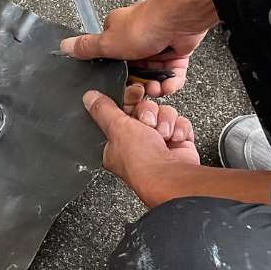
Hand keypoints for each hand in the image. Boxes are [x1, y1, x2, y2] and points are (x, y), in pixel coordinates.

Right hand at [58, 0, 216, 96]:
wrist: (178, 19)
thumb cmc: (143, 26)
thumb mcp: (108, 41)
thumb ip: (87, 47)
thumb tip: (63, 46)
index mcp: (119, 34)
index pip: (112, 60)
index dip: (117, 76)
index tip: (120, 87)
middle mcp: (138, 39)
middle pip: (134, 72)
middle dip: (138, 85)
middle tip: (141, 92)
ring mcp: (159, 46)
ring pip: (154, 75)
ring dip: (155, 86)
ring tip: (156, 89)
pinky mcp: (177, 52)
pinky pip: (172, 73)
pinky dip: (171, 82)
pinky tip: (169, 84)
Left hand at [83, 89, 198, 198]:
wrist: (171, 176)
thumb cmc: (141, 161)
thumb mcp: (116, 128)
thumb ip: (103, 110)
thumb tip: (90, 98)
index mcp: (116, 141)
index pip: (121, 110)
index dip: (129, 99)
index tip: (135, 94)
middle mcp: (137, 142)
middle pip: (145, 108)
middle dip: (149, 112)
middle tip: (148, 122)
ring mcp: (158, 142)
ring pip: (164, 113)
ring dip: (165, 121)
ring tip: (162, 136)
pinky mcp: (178, 143)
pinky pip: (180, 122)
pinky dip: (180, 129)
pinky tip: (174, 139)